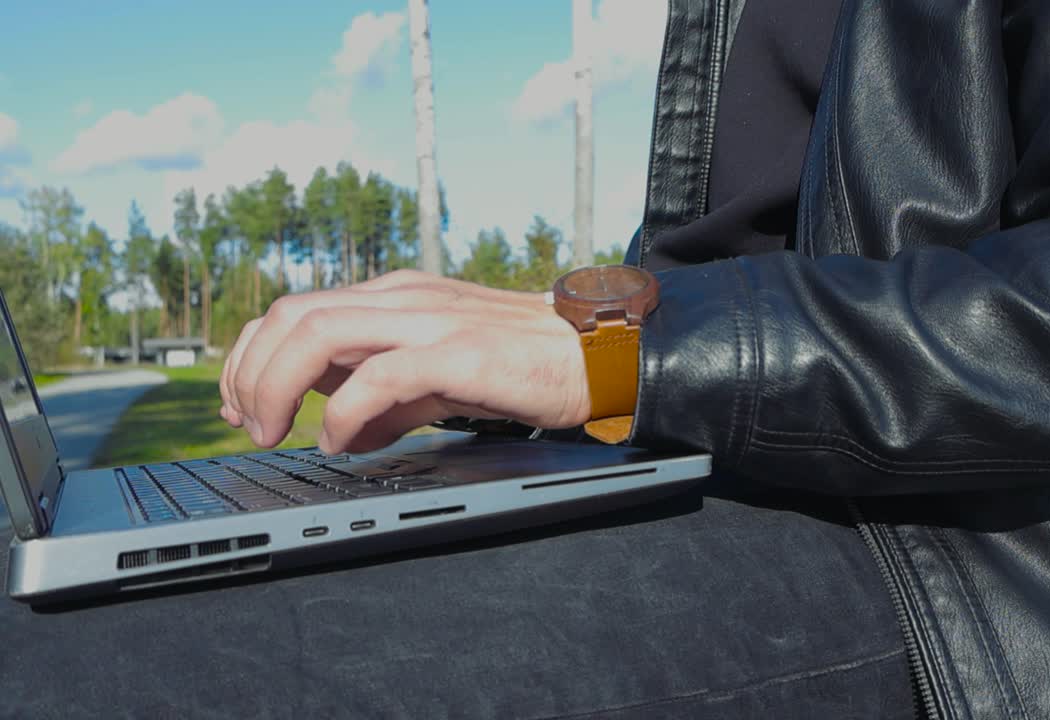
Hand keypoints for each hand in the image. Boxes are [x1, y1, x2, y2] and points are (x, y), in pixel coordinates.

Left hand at [218, 270, 591, 453]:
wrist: (594, 355)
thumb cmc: (521, 363)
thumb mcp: (439, 377)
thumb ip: (387, 400)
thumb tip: (343, 434)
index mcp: (394, 297)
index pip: (295, 310)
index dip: (251, 357)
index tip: (241, 405)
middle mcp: (403, 298)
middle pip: (291, 315)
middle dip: (249, 372)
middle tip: (248, 427)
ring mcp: (429, 320)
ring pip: (319, 333)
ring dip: (277, 387)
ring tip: (275, 433)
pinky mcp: (459, 352)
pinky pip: (378, 376)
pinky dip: (342, 413)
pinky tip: (339, 443)